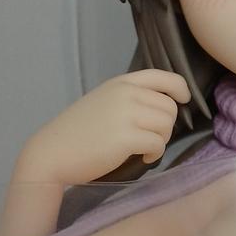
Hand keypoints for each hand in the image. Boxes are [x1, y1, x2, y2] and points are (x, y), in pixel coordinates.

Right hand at [14, 70, 190, 184]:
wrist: (52, 153)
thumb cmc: (77, 133)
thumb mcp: (103, 102)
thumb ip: (129, 98)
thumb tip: (163, 106)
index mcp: (121, 83)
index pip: (162, 76)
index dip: (179, 88)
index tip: (183, 99)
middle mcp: (126, 93)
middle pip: (169, 106)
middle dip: (165, 126)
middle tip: (148, 138)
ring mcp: (126, 113)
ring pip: (167, 124)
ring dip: (161, 140)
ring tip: (144, 148)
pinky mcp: (126, 136)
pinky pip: (158, 143)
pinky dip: (155, 154)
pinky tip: (142, 158)